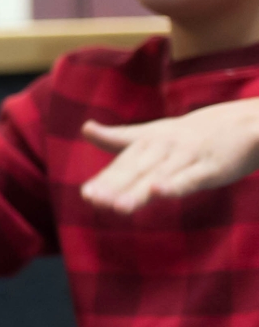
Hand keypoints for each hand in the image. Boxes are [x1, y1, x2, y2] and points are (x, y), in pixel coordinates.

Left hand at [80, 98, 258, 213]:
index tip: (87, 195)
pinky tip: (158, 190)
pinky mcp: (211, 168)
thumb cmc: (188, 133)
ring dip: (140, 191)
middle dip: (115, 186)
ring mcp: (188, 157)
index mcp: (149, 142)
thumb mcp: (153, 133)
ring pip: (160, 176)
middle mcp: (165, 148)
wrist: (241, 119)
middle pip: (137, 171)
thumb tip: (86, 128)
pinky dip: (176, 183)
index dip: (106, 179)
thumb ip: (119, 137)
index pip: (124, 164)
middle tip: (94, 200)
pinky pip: (192, 177)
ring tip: (119, 206)